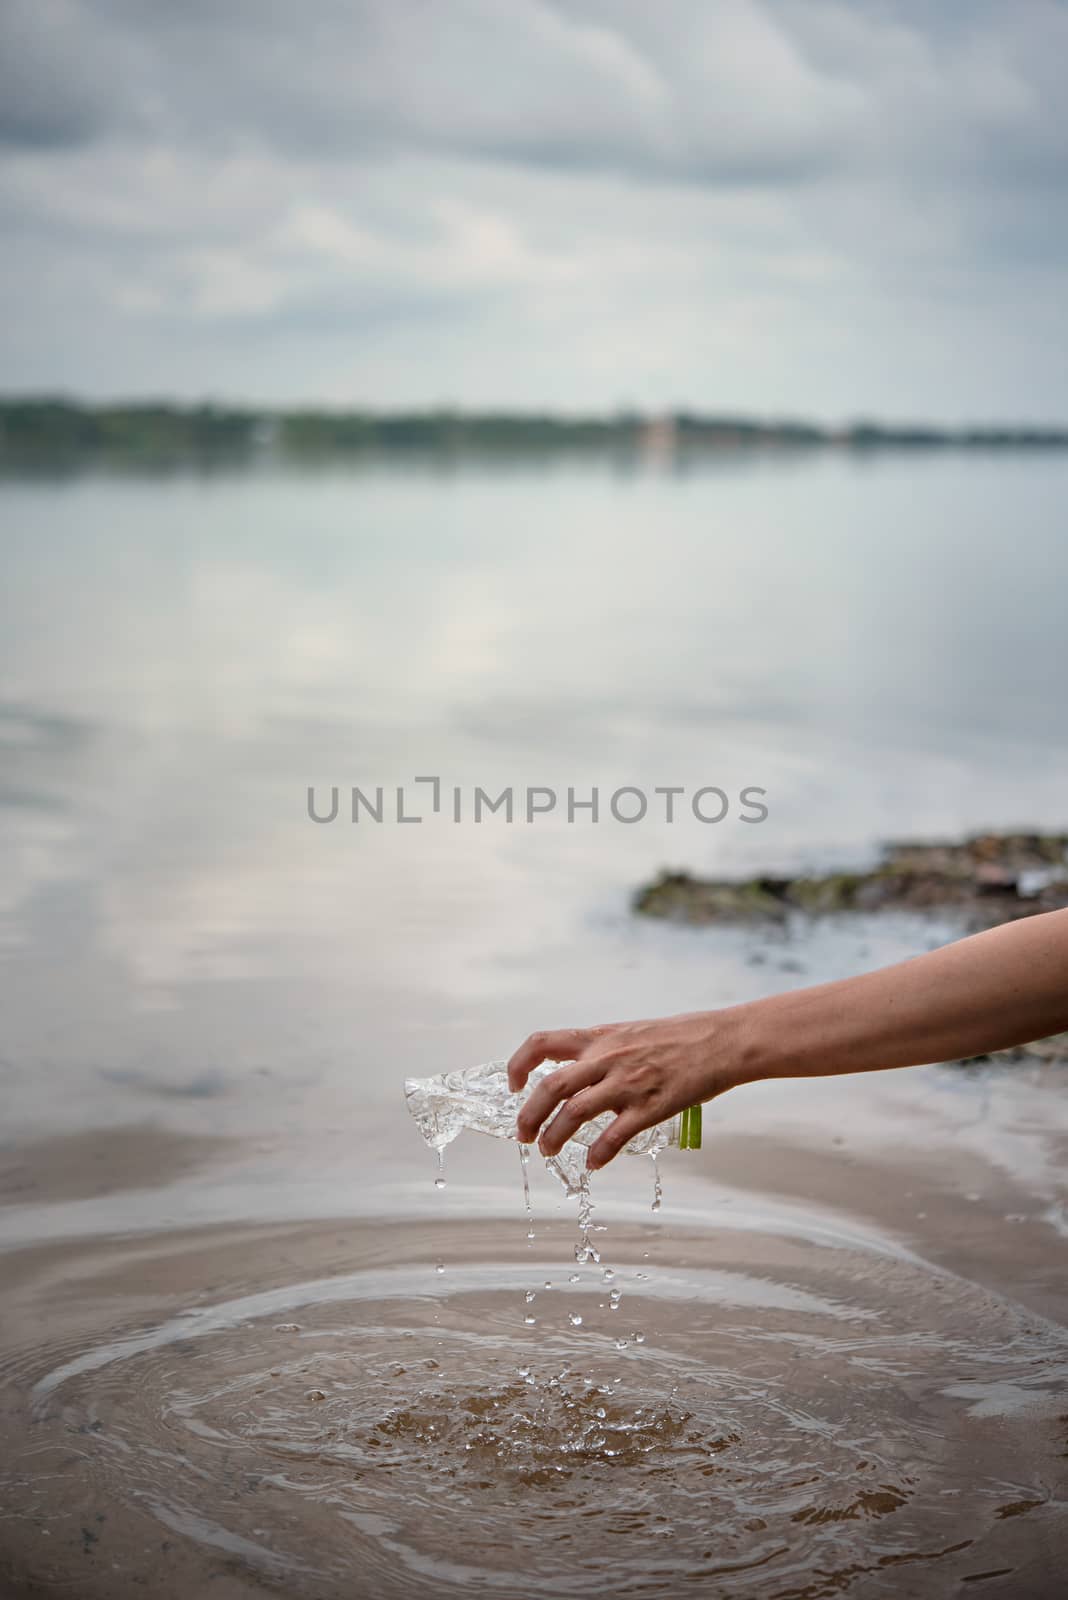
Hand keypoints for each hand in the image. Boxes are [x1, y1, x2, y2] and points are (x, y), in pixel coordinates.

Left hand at [507, 1009, 748, 1169]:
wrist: (722, 1041)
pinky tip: (592, 1164)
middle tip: (522, 1134)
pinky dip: (598, 1154)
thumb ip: (603, 1049)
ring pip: (575, 1113)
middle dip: (528, 1114)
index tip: (513, 1084)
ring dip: (554, 1136)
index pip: (543, 1043)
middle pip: (551, 1087)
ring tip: (548, 1150)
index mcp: (600, 1038)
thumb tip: (579, 1069)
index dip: (519, 1064)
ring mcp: (628, 1084)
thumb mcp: (631, 1031)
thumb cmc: (681, 1036)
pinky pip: (615, 1136)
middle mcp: (608, 1059)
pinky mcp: (651, 1108)